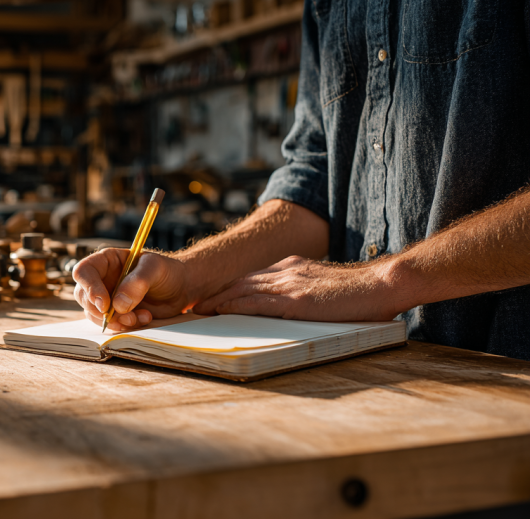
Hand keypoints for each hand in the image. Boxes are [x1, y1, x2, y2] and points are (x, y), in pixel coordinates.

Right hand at [72, 248, 193, 331]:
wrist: (181, 288)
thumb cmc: (167, 271)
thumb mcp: (155, 269)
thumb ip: (137, 282)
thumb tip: (118, 304)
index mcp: (106, 261)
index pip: (83, 272)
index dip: (89, 288)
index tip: (105, 304)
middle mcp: (102, 279)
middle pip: (83, 296)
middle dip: (101, 311)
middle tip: (125, 317)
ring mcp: (107, 298)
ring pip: (94, 314)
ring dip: (115, 321)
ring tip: (140, 317)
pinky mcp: (116, 314)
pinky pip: (109, 324)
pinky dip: (124, 326)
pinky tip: (145, 318)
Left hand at [194, 255, 406, 320]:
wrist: (383, 284)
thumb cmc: (362, 293)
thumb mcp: (326, 288)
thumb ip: (307, 292)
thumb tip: (295, 306)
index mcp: (294, 268)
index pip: (254, 278)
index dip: (232, 288)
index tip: (216, 297)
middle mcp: (287, 272)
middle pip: (242, 282)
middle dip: (218, 293)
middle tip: (197, 304)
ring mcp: (290, 284)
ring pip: (243, 290)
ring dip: (218, 300)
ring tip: (200, 309)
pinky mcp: (295, 300)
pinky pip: (256, 302)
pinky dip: (234, 306)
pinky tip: (220, 311)